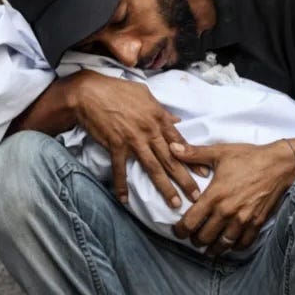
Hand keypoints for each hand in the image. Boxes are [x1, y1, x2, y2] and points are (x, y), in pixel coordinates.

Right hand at [72, 71, 204, 207]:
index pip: (180, 143)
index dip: (193, 160)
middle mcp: (149, 131)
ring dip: (164, 187)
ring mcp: (133, 140)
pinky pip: (120, 169)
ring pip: (153, 168)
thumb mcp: (145, 95)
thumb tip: (176, 121)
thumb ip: (162, 111)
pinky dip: (121, 185)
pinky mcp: (116, 145)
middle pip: (171, 159)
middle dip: (185, 180)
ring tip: (174, 203)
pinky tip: (125, 201)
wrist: (90, 92)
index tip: (204, 175)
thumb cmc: (118, 90)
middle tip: (196, 196)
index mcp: (158, 118)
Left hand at [170, 140, 294, 254]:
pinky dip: (234, 247)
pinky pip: (243, 243)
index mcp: (214, 195)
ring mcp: (243, 219)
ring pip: (223, 244)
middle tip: (192, 237)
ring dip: (213, 248)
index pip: (190, 222)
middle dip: (195, 240)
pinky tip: (230, 244)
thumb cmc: (249, 157)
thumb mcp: (219, 152)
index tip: (178, 231)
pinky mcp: (257, 223)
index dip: (180, 230)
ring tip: (208, 247)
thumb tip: (172, 147)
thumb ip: (193, 153)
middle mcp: (227, 211)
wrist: (280, 164)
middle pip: (204, 237)